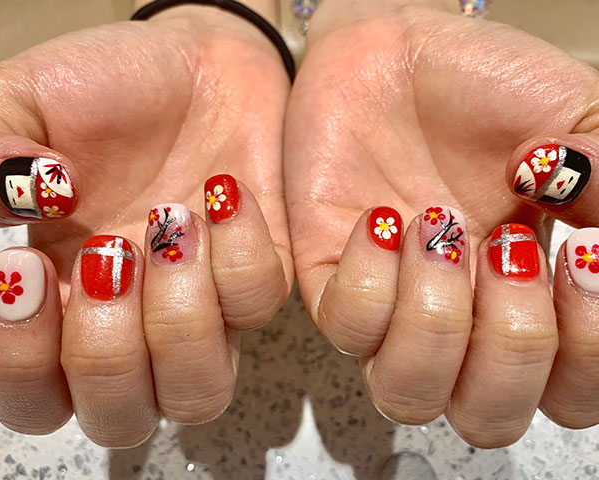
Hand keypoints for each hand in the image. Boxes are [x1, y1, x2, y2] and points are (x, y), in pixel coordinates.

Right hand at [0, 4, 292, 445]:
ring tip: (167, 230)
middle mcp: (130, 323)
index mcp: (58, 301)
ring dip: (178, 319)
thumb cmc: (102, 89)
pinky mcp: (257, 280)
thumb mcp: (21, 112)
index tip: (27, 264)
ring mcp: (200, 308)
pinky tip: (221, 193)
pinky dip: (237, 254)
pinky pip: (256, 305)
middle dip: (106, 351)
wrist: (193, 64)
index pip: (34, 395)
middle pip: (119, 416)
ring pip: (198, 393)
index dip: (22, 357)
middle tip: (107, 255)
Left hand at [285, 0, 598, 446]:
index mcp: (531, 297)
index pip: (566, 393)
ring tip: (440, 230)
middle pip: (487, 416)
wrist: (398, 51)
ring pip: (407, 395)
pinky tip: (384, 218)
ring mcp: (392, 306)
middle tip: (509, 249)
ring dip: (436, 323)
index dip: (585, 354)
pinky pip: (346, 328)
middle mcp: (461, 318)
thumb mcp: (577, 128)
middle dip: (511, 346)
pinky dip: (371, 280)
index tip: (584, 258)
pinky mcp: (331, 281)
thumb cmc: (486, 86)